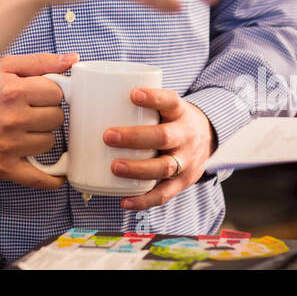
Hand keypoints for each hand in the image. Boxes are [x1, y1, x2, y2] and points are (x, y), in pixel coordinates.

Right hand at [0, 51, 77, 189]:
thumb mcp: (4, 66)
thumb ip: (40, 62)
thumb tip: (73, 60)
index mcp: (14, 90)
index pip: (56, 93)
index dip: (49, 92)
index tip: (38, 94)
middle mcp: (13, 118)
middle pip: (57, 118)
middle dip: (47, 113)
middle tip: (30, 111)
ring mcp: (8, 145)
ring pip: (50, 142)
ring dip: (42, 136)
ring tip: (24, 129)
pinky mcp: (3, 166)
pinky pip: (39, 178)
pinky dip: (52, 178)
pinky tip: (58, 173)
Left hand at [104, 88, 216, 210]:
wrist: (209, 138)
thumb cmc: (173, 119)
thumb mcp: (166, 106)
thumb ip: (141, 105)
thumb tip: (87, 98)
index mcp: (180, 112)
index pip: (170, 102)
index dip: (154, 98)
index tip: (133, 95)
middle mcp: (186, 136)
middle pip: (164, 137)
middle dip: (135, 138)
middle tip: (108, 136)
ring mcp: (187, 160)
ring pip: (165, 167)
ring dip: (138, 169)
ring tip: (114, 167)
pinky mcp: (184, 181)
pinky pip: (164, 194)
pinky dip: (144, 200)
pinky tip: (124, 201)